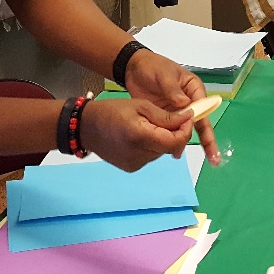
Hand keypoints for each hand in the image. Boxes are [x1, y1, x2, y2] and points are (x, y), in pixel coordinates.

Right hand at [77, 97, 191, 171]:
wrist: (86, 127)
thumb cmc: (112, 111)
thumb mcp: (141, 106)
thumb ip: (165, 116)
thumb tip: (188, 118)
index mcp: (141, 137)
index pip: (175, 141)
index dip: (185, 130)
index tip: (186, 117)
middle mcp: (139, 155)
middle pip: (169, 147)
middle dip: (175, 133)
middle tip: (170, 118)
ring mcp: (135, 164)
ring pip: (161, 152)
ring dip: (163, 139)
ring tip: (150, 125)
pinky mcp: (131, 168)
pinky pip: (150, 156)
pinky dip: (152, 146)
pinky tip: (141, 136)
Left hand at [123, 49, 219, 163]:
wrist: (133, 69)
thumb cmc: (153, 67)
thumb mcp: (164, 75)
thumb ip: (173, 90)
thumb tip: (185, 104)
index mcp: (194, 89)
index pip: (203, 109)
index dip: (206, 126)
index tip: (209, 140)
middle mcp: (190, 102)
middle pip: (200, 123)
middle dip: (207, 141)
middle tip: (214, 160)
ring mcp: (177, 111)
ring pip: (185, 130)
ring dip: (185, 143)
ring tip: (180, 155)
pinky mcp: (166, 117)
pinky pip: (172, 131)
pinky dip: (172, 141)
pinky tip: (172, 153)